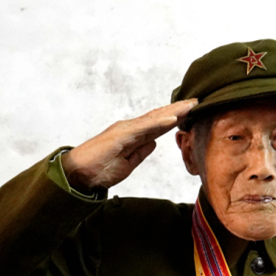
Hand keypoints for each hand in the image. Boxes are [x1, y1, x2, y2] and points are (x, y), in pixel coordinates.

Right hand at [63, 99, 197, 191]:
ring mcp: (125, 130)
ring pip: (154, 118)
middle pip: (158, 117)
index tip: (192, 112)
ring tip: (191, 105)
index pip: (157, 124)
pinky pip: (143, 128)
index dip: (175, 117)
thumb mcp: (128, 164)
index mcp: (132, 135)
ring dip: (173, 111)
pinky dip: (159, 122)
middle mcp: (130, 128)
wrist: (77, 175)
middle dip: (179, 109)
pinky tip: (173, 118)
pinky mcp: (120, 136)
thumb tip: (155, 143)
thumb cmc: (99, 170)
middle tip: (198, 101)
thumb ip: (141, 152)